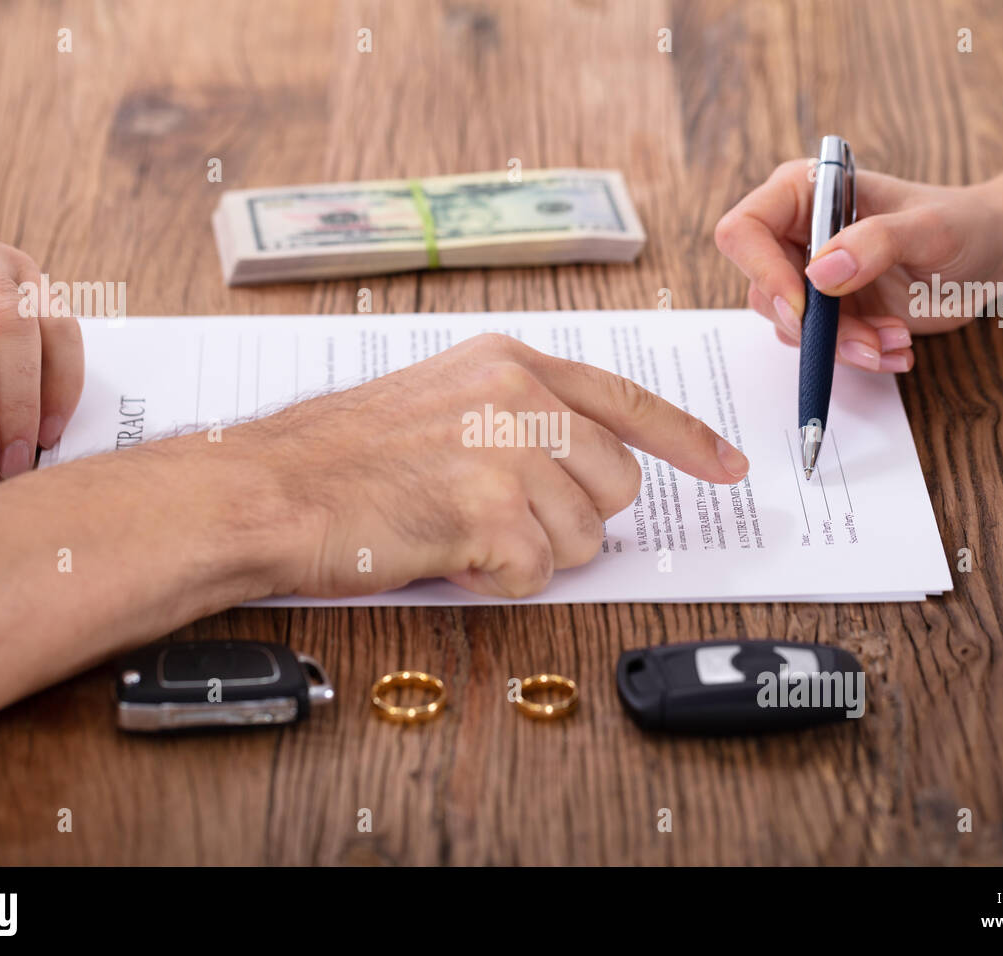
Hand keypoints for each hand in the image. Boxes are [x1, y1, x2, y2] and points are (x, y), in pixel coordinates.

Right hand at [251, 333, 749, 598]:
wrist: (273, 487)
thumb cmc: (344, 456)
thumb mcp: (443, 399)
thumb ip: (523, 417)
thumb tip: (588, 470)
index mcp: (510, 362)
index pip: (627, 400)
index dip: (688, 439)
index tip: (729, 464)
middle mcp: (518, 396)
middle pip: (617, 485)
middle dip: (572, 517)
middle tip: (500, 516)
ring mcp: (507, 450)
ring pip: (583, 538)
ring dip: (529, 552)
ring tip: (460, 528)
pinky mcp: (491, 511)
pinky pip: (537, 575)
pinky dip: (497, 580)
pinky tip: (448, 551)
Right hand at [715, 160, 1002, 372]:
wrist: (991, 257)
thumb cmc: (964, 224)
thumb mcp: (929, 228)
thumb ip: (876, 242)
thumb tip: (819, 274)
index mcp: (804, 193)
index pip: (744, 231)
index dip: (762, 272)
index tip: (805, 307)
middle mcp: (795, 234)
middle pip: (764, 290)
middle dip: (817, 325)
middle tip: (869, 338)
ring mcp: (808, 277)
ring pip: (791, 326)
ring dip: (842, 345)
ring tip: (895, 342)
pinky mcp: (827, 312)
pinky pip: (819, 346)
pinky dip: (857, 354)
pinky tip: (897, 349)